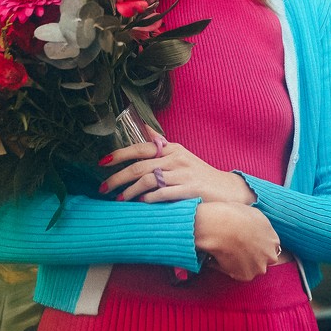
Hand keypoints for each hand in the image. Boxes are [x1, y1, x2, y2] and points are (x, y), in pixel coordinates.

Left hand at [98, 130, 255, 204]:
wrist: (228, 190)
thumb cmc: (200, 174)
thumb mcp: (180, 155)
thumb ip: (160, 143)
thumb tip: (142, 127)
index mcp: (172, 148)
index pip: (141, 148)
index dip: (120, 154)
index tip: (102, 162)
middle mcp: (176, 158)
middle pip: (140, 166)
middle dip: (118, 178)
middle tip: (104, 188)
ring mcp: (183, 174)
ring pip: (148, 180)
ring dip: (130, 191)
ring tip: (120, 200)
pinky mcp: (190, 189)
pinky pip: (163, 193)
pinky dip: (148, 199)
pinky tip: (140, 204)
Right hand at [194, 202, 281, 281]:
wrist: (221, 226)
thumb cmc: (235, 215)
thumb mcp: (254, 214)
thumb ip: (260, 226)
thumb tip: (254, 228)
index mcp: (274, 240)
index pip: (269, 247)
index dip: (258, 245)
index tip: (247, 242)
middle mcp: (270, 256)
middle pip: (263, 259)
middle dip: (254, 256)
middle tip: (238, 249)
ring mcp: (259, 267)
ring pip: (251, 268)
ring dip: (242, 264)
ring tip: (227, 252)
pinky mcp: (246, 276)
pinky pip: (237, 273)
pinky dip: (228, 268)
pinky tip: (221, 257)